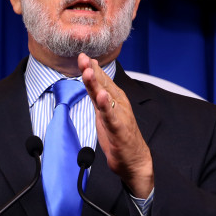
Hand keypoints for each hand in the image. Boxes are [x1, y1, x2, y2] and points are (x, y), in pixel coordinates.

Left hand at [78, 53, 153, 197]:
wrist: (134, 159)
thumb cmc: (119, 135)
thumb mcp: (103, 111)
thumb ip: (97, 93)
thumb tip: (89, 74)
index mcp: (114, 98)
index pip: (101, 79)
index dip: (90, 67)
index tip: (81, 55)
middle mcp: (118, 103)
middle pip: (102, 84)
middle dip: (91, 70)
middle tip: (83, 58)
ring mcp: (119, 115)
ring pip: (105, 97)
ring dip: (97, 83)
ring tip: (88, 72)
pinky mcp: (119, 129)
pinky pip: (111, 116)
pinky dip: (106, 105)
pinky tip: (102, 96)